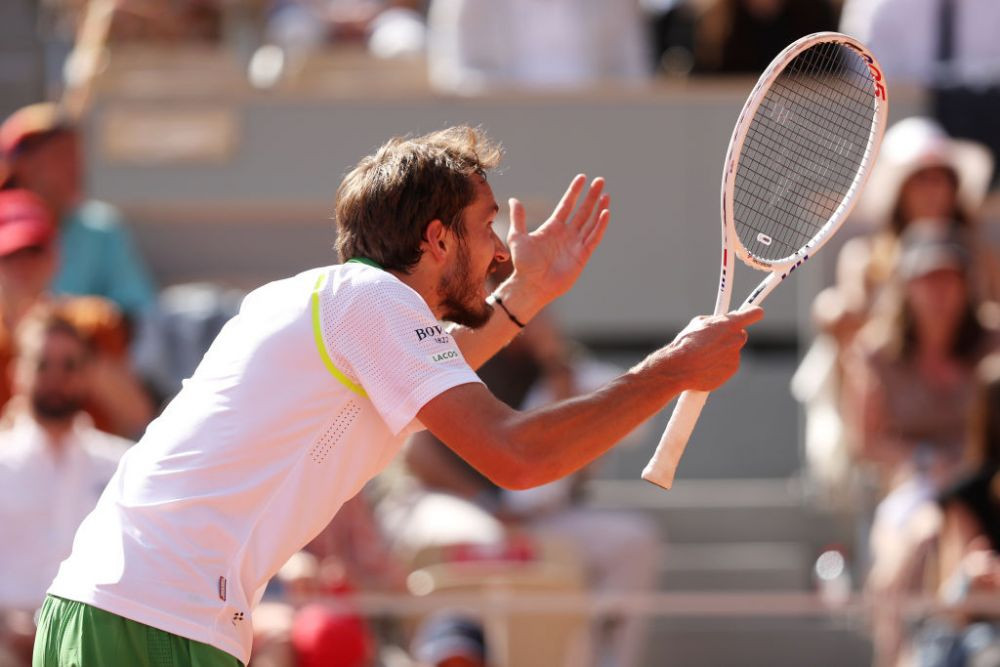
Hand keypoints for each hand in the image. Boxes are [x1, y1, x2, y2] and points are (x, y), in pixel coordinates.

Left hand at [505, 175, 609, 303]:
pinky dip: (600, 226)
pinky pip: (594, 238)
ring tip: (606, 194)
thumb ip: (518, 219)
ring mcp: (575, 244)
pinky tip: (606, 213)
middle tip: (600, 180)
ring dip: (599, 208)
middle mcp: (566, 233)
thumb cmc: (523, 264)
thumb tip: (514, 200)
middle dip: (591, 196)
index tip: (582, 178)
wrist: (532, 285)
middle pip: (582, 210)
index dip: (575, 191)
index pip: (567, 204)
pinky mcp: (582, 255)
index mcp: (552, 227)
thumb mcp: (517, 238)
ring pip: (590, 222)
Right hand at [663, 308, 763, 391]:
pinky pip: (727, 365)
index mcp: (730, 324)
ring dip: (721, 353)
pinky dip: (719, 365)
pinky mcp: (731, 370)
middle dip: (730, 337)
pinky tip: (704, 365)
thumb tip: (719, 322)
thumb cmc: (686, 344)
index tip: (754, 313)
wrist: (680, 367)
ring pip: (731, 352)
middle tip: (715, 339)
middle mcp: (737, 339)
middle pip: (740, 335)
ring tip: (703, 355)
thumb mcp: (698, 323)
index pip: (754, 314)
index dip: (753, 313)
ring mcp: (735, 356)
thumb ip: (715, 321)